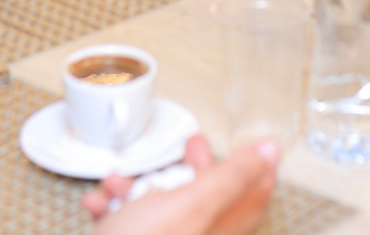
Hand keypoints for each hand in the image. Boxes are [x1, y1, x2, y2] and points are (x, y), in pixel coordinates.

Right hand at [84, 136, 278, 234]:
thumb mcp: (191, 205)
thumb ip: (232, 176)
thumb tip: (269, 152)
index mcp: (221, 230)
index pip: (254, 196)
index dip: (255, 166)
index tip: (251, 143)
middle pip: (209, 197)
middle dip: (194, 168)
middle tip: (193, 147)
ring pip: (163, 207)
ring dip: (139, 187)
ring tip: (121, 183)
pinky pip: (133, 222)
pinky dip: (116, 207)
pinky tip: (101, 204)